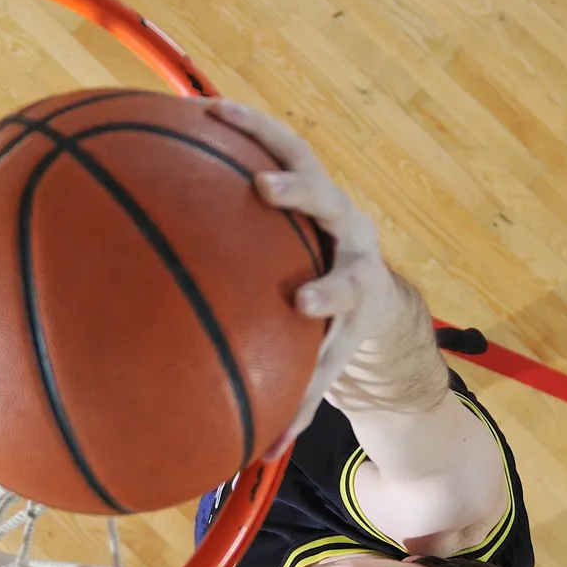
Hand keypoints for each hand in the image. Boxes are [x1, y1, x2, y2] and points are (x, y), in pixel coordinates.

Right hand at [208, 99, 402, 458]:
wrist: (373, 291)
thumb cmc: (336, 337)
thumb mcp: (322, 368)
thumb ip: (293, 403)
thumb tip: (256, 454)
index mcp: (359, 286)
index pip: (349, 290)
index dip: (328, 294)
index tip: (303, 302)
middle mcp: (349, 234)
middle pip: (331, 204)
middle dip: (301, 195)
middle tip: (265, 188)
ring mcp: (329, 200)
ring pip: (301, 155)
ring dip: (261, 134)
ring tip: (216, 114)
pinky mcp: (307, 175)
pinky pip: (270, 142)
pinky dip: (238, 127)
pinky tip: (194, 111)